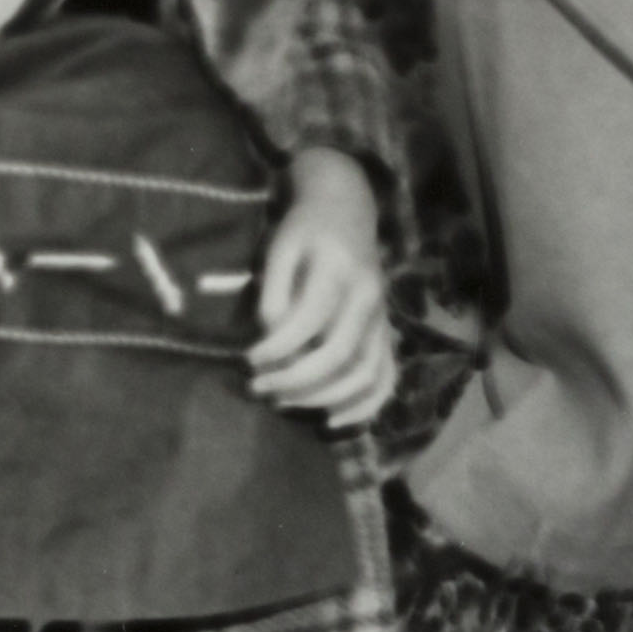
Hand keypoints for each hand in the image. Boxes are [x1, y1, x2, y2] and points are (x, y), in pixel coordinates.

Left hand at [247, 149, 401, 429]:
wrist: (347, 209)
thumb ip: (273, 293)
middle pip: (338, 355)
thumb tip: (269, 339)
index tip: (246, 359)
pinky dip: (364, 406)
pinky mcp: (386, 333)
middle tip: (257, 388)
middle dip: (293, 380)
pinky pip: (385, 378)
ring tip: (282, 401)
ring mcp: (383, 319)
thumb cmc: (305, 229)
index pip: (309, 323)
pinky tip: (332, 421)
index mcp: (340, 271)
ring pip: (364, 373)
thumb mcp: (280, 247)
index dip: (275, 349)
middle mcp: (369, 299)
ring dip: (322, 397)